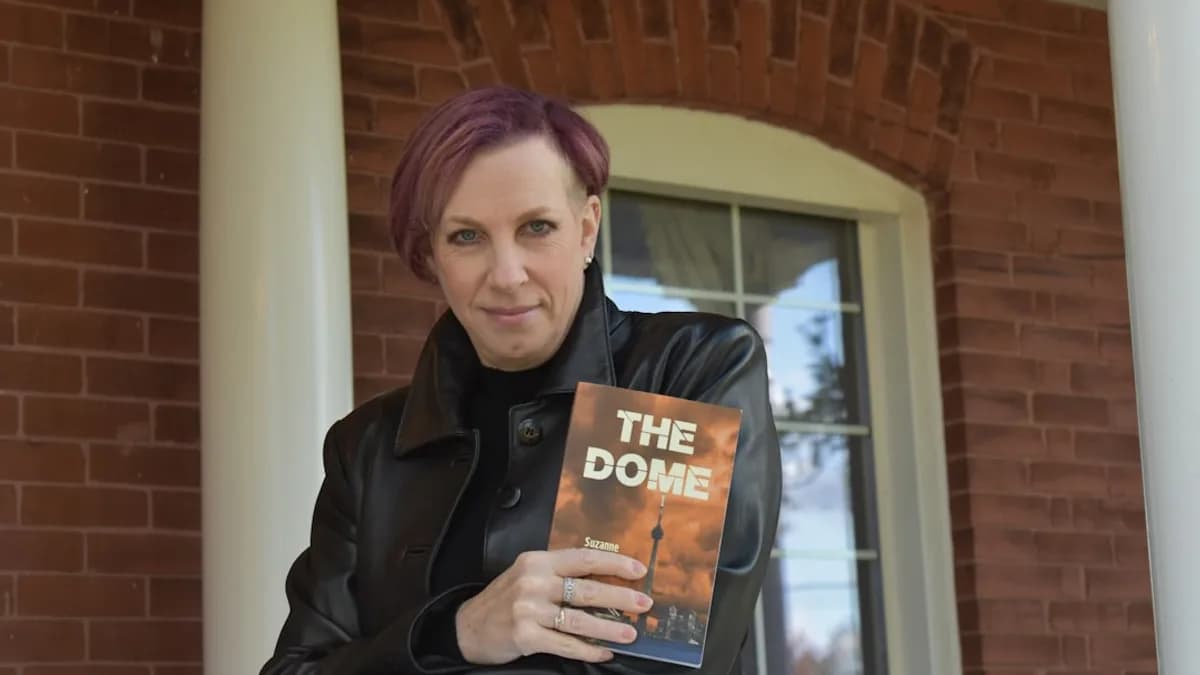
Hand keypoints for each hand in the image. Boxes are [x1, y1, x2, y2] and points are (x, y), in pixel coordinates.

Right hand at [454, 548, 654, 664]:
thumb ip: (559, 574)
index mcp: (538, 561)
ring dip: (610, 629)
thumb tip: (605, 580)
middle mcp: (534, 582)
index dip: (614, 563)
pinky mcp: (525, 636)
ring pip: (580, 620)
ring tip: (630, 634)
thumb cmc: (505, 600)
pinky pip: (565, 644)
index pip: (583, 558)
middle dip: (621, 598)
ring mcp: (529, 610)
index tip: (638, 570)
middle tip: (644, 604)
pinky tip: (604, 653)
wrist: (468, 627)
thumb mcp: (528, 575)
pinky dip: (588, 650)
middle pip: (587, 590)